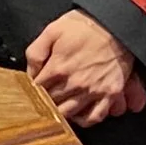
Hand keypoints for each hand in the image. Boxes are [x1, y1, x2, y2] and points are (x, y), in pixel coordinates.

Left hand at [24, 10, 142, 126]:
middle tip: (44, 98)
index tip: (33, 89)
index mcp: (58, 68)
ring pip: (70, 114)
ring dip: (61, 112)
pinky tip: (78, 114)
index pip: (37, 90)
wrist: (115, 24)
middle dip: (45, 102)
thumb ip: (36, 53)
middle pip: (52, 104)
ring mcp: (93, 90)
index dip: (33, 90)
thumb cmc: (84, 26)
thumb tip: (30, 74)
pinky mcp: (109, 93)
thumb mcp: (52, 31)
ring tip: (58, 107)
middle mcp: (75, 83)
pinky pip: (95, 116)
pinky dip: (85, 120)